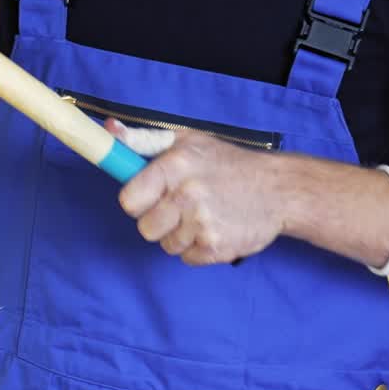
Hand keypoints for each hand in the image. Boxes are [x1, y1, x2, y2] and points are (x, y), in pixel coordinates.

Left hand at [112, 119, 284, 265]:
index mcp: (175, 166)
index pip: (129, 200)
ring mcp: (203, 225)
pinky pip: (187, 258)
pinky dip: (196, 248)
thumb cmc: (227, 162)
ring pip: (166, 244)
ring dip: (178, 234)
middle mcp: (188, 195)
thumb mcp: (187, 141)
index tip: (146, 197)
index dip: (135, 201)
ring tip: (200, 215)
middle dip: (156, 220)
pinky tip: (213, 228)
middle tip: (176, 207)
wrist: (279, 190)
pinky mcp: (218, 249)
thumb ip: (143, 140)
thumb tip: (110, 131)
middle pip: (145, 228)